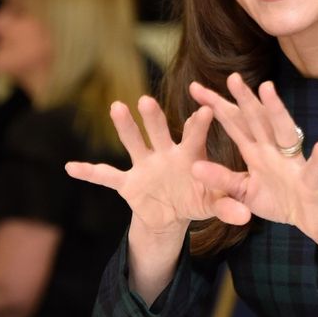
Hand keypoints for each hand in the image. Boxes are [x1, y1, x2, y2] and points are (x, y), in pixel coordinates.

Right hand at [65, 95, 249, 237]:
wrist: (172, 215)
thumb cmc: (197, 199)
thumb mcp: (214, 204)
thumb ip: (228, 206)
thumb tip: (247, 216)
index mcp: (189, 155)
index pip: (195, 136)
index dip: (200, 125)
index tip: (206, 109)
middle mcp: (164, 154)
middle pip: (159, 132)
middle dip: (153, 118)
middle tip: (147, 100)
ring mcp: (144, 166)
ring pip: (133, 143)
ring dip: (124, 127)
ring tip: (116, 107)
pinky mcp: (128, 183)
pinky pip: (106, 176)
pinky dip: (89, 172)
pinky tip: (70, 167)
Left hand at [188, 74, 317, 246]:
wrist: (312, 219)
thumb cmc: (278, 200)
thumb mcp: (242, 191)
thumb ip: (221, 179)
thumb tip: (194, 167)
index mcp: (256, 151)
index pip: (234, 123)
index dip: (215, 106)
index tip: (194, 88)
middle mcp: (274, 151)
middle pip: (257, 120)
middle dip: (244, 98)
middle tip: (231, 77)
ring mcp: (293, 165)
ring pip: (285, 133)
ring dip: (277, 111)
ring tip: (268, 89)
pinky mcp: (310, 184)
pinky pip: (313, 171)